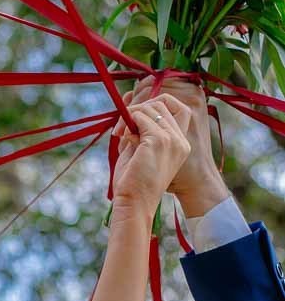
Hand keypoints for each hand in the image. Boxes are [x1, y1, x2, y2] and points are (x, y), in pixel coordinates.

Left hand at [123, 77, 228, 215]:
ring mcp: (172, 139)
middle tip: (120, 129)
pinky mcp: (158, 140)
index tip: (133, 115)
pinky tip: (123, 139)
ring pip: (151, 107)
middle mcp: (180, 140)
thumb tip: (129, 96)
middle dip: (138, 109)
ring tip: (119, 135)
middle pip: (162, 103)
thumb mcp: (138, 149)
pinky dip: (128, 123)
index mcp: (180, 143)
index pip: (175, 107)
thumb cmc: (134, 182)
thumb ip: (138, 126)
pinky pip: (140, 117)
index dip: (153, 104)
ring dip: (130, 116)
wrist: (134, 203)